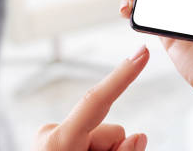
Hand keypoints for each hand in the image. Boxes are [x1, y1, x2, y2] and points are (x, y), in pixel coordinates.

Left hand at [34, 46, 149, 150]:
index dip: (123, 74)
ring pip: (101, 134)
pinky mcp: (52, 141)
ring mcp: (50, 136)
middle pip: (109, 128)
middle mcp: (52, 131)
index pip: (98, 98)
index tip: (142, 52)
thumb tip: (140, 136)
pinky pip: (87, 139)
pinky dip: (92, 150)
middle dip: (113, 148)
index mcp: (60, 141)